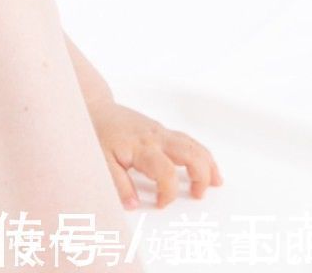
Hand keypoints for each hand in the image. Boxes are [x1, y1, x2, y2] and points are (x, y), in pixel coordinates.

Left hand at [88, 100, 223, 208]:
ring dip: (207, 164)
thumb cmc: (98, 132)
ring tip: (215, 183)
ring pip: (194, 145)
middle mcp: (156, 138)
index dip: (168, 192)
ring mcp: (162, 132)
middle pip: (190, 154)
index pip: (166, 172)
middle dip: (201, 176)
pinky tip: (206, 166)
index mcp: (142, 147)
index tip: (160, 204)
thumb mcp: (101, 160)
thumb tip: (134, 205)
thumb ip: (118, 183)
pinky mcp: (162, 130)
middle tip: (198, 195)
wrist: (96, 107)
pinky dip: (201, 155)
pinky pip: (188, 141)